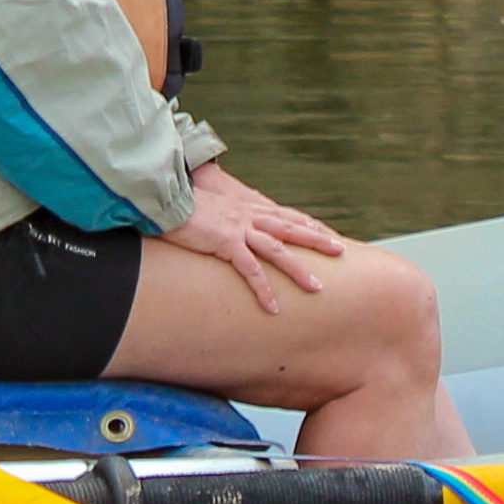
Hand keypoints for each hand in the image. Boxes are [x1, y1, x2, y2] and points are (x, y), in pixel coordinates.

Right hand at [159, 167, 343, 315]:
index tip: (325, 232)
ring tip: (317, 288)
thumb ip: (220, 217)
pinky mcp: (225, 242)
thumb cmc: (178, 204)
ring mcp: (238, 228)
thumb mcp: (207, 208)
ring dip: (299, 269)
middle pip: (290, 227)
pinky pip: (250, 269)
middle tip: (341, 249)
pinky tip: (273, 306)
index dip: (306, 223)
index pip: (284, 214)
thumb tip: (220, 227)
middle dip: (317, 239)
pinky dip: (263, 289)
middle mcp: (247, 215)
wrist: (162, 196)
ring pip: (278, 250)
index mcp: (245, 207)